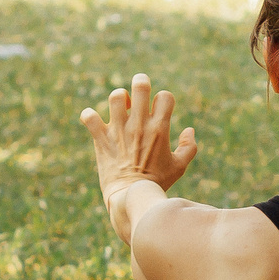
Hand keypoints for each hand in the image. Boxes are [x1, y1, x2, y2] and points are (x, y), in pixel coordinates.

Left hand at [80, 73, 197, 203]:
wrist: (131, 197)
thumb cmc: (158, 183)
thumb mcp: (179, 167)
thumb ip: (189, 147)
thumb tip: (189, 130)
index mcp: (160, 128)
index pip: (165, 97)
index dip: (164, 99)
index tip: (160, 110)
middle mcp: (139, 125)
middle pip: (140, 87)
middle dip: (141, 83)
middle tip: (140, 89)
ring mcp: (119, 130)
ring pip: (115, 97)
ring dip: (118, 98)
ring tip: (120, 107)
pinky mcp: (101, 139)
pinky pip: (89, 118)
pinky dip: (90, 116)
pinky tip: (95, 122)